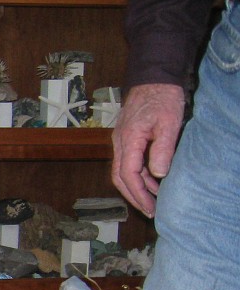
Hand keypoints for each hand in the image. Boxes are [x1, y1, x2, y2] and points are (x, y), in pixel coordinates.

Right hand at [111, 83, 185, 217]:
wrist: (153, 79)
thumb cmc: (162, 98)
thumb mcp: (169, 123)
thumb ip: (162, 149)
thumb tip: (158, 174)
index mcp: (128, 140)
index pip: (128, 175)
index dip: (139, 195)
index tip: (151, 208)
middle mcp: (119, 142)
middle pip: (119, 177)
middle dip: (133, 197)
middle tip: (149, 211)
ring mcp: (120, 140)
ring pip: (122, 171)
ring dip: (136, 187)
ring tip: (153, 199)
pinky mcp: (126, 138)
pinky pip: (127, 162)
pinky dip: (138, 175)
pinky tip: (152, 179)